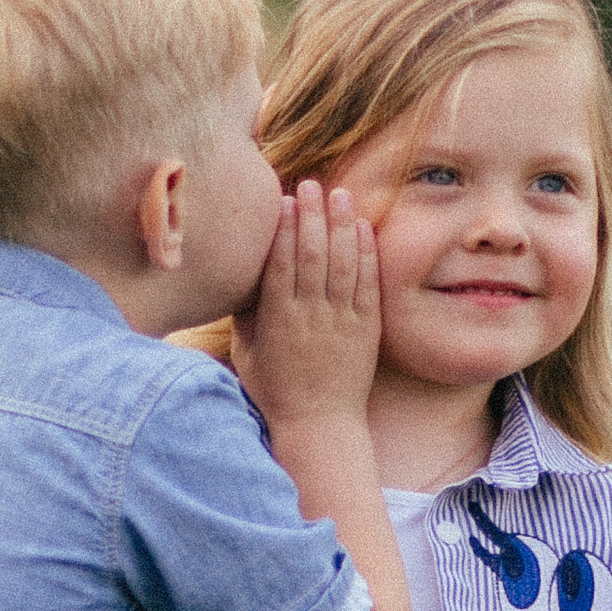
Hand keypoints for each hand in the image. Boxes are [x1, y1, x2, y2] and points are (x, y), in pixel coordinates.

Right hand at [234, 180, 380, 441]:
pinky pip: (367, 286)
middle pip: (313, 256)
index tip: (285, 200)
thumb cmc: (275, 389)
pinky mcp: (366, 331)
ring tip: (341, 195)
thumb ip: (246, 312)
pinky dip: (367, 255)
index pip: (282, 264)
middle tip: (312, 185)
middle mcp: (311, 317)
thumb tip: (244, 272)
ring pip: (343, 265)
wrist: (318, 425)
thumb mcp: (247, 351)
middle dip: (313, 216)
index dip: (285, 229)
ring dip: (342, 226)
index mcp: (278, 320)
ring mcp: (342, 323)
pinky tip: (364, 230)